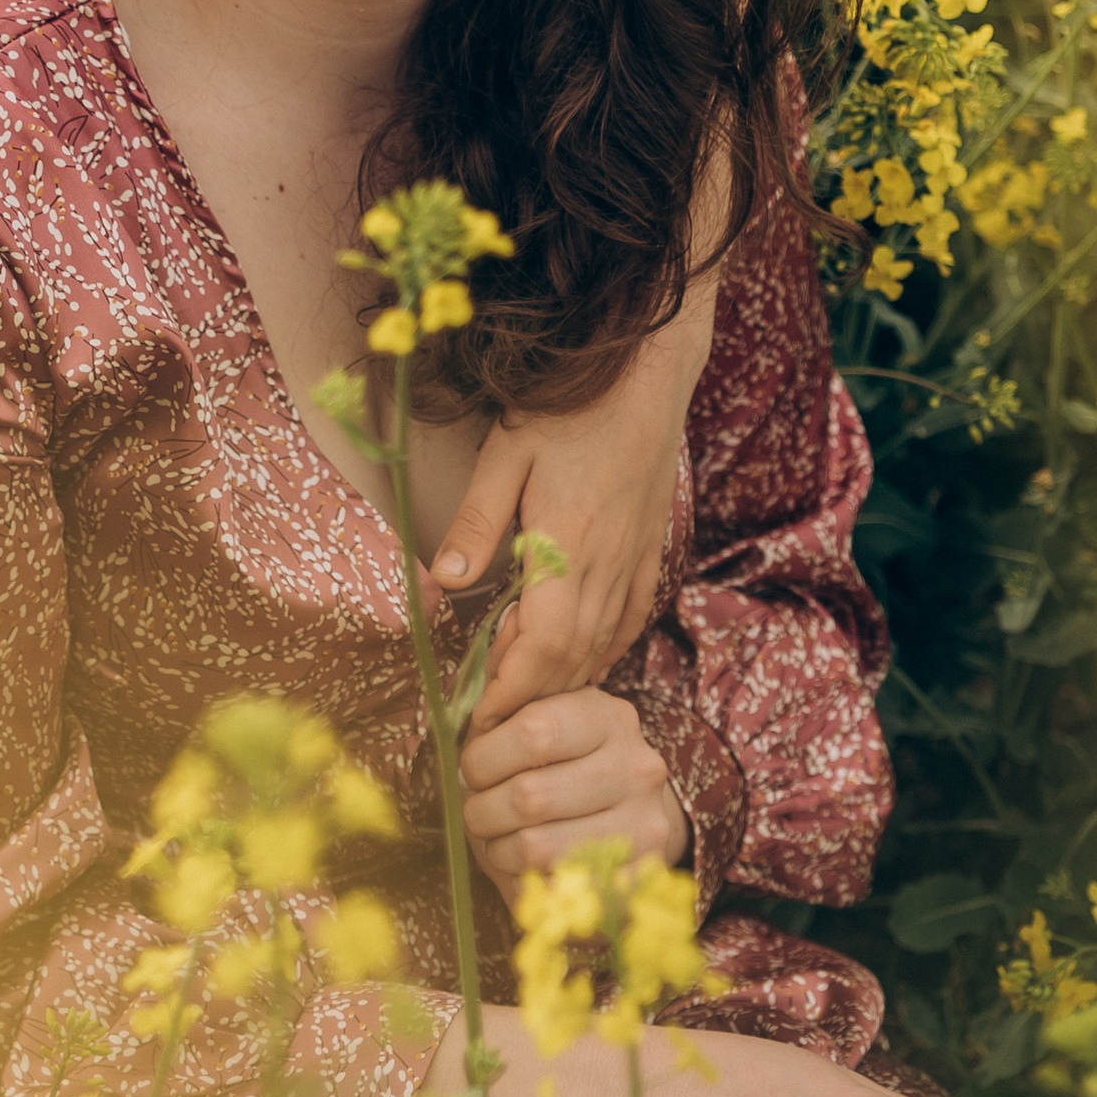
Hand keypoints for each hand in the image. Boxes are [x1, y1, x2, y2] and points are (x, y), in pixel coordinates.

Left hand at [430, 339, 703, 727]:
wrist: (647, 373)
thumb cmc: (569, 406)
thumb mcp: (506, 454)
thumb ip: (477, 523)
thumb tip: (445, 583)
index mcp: (568, 546)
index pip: (542, 646)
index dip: (511, 691)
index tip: (480, 720)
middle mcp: (608, 564)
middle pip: (572, 658)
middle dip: (531, 699)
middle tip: (489, 724)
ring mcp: (635, 559)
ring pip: (602, 643)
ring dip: (563, 680)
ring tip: (524, 703)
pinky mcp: (650, 547)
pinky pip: (630, 617)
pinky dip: (605, 650)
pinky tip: (585, 664)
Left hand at [459, 685, 689, 899]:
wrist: (629, 820)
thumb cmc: (566, 768)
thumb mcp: (544, 723)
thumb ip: (509, 712)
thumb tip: (482, 717)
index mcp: (610, 719)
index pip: (534, 731)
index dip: (485, 757)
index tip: (472, 772)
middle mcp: (636, 768)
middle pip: (529, 795)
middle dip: (483, 810)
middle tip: (478, 813)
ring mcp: (644, 826)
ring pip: (536, 847)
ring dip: (498, 850)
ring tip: (498, 841)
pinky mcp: (638, 878)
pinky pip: (554, 890)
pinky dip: (525, 884)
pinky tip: (526, 869)